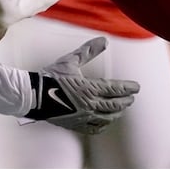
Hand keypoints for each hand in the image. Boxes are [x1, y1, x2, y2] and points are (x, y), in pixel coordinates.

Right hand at [24, 36, 140, 133]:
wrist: (33, 94)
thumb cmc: (51, 76)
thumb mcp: (71, 60)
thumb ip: (89, 50)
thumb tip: (104, 40)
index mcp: (89, 88)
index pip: (115, 89)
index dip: (128, 88)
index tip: (136, 87)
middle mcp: (88, 105)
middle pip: (114, 106)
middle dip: (125, 101)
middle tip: (132, 98)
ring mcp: (82, 116)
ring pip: (106, 118)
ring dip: (116, 113)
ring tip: (121, 109)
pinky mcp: (74, 124)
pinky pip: (93, 128)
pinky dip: (103, 125)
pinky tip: (105, 122)